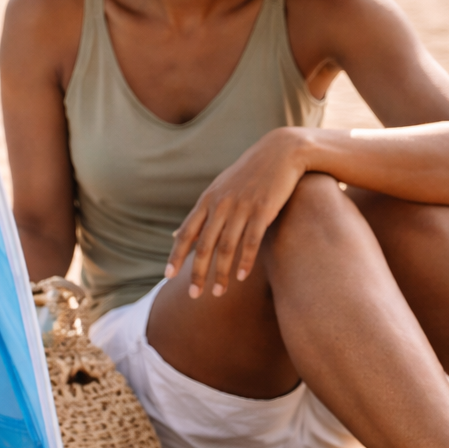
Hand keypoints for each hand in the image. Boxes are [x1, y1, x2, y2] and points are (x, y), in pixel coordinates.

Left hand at [167, 128, 309, 297]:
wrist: (280, 152)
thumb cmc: (247, 175)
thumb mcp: (218, 190)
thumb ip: (199, 214)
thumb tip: (176, 234)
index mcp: (207, 201)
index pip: (187, 233)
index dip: (176, 255)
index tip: (167, 276)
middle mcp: (221, 205)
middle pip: (204, 245)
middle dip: (197, 273)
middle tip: (193, 295)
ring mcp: (242, 207)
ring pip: (226, 247)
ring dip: (221, 273)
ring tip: (216, 293)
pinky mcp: (264, 210)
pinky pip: (251, 241)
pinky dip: (245, 261)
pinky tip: (241, 277)